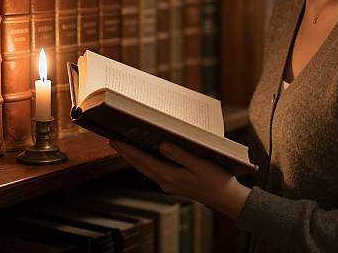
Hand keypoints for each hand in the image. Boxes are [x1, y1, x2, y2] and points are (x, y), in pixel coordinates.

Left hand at [109, 139, 251, 220]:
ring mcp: (169, 183)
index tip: (113, 141)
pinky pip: (153, 170)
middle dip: (125, 153)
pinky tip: (145, 154)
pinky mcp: (174, 182)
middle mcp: (165, 181)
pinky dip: (145, 161)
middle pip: (140, 164)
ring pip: (145, 168)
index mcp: (169, 176)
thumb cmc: (215, 179)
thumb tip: (161, 145)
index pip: (142, 160)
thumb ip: (180, 154)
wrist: (225, 198)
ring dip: (133, 157)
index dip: (127, 150)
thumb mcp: (199, 164)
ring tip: (124, 145)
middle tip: (112, 140)